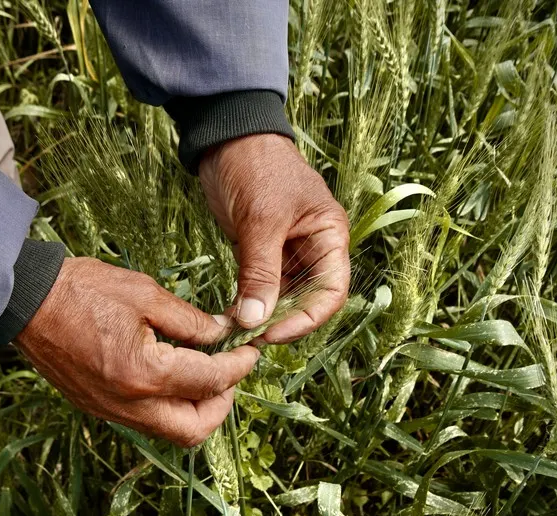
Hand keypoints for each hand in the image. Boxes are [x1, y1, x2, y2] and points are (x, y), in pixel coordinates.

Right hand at [15, 258, 259, 446]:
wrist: (24, 302)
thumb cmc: (81, 290)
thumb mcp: (145, 294)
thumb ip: (190, 321)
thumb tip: (222, 335)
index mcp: (144, 374)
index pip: (210, 382)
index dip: (238, 367)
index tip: (250, 351)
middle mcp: (129, 404)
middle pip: (194, 429)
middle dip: (221, 404)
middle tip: (230, 373)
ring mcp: (110, 411)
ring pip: (170, 432)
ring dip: (195, 410)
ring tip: (204, 374)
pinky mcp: (97, 408)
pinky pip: (146, 422)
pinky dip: (168, 407)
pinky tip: (172, 376)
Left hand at [199, 134, 349, 342]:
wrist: (225, 137)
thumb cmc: (255, 166)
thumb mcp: (261, 220)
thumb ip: (261, 271)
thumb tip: (256, 320)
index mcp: (329, 236)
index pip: (331, 292)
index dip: (307, 319)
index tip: (273, 333)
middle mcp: (313, 248)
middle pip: (307, 301)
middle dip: (282, 322)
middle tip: (250, 338)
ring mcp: (286, 253)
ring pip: (282, 298)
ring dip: (262, 316)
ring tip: (237, 331)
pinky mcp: (259, 253)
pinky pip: (259, 288)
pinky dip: (247, 303)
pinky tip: (230, 316)